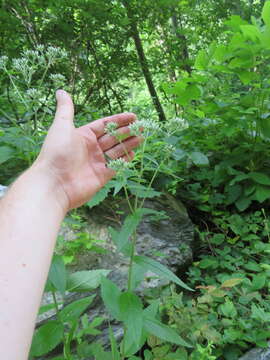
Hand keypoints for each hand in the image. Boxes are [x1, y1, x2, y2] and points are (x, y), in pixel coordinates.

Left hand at [35, 90, 140, 210]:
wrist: (55, 183)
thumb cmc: (57, 152)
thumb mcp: (61, 126)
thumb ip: (66, 109)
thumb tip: (61, 91)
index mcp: (82, 135)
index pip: (104, 124)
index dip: (118, 120)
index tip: (133, 116)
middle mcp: (90, 148)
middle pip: (112, 137)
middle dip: (126, 131)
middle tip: (142, 126)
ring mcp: (96, 162)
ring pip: (116, 150)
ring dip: (128, 143)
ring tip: (142, 136)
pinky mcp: (101, 176)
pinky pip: (116, 166)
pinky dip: (125, 159)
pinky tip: (134, 152)